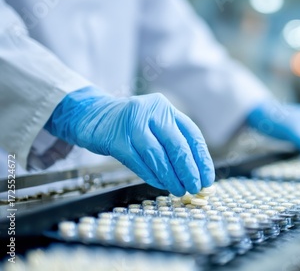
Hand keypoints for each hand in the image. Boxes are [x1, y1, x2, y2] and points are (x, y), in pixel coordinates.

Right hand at [45, 86, 214, 195]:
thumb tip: (195, 172)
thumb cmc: (128, 125)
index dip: (202, 159)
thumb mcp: (154, 124)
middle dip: (189, 171)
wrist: (91, 114)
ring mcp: (132, 124)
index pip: (192, 135)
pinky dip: (153, 177)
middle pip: (177, 146)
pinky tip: (161, 185)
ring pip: (158, 156)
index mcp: (166, 108)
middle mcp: (152, 112)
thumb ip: (172, 143)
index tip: (208, 178)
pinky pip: (139, 163)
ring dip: (171, 178)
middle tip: (196, 187)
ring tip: (180, 190)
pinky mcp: (117, 139)